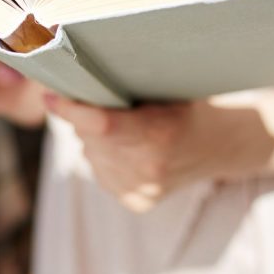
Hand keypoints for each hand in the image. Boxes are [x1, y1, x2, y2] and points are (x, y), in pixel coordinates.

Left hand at [43, 91, 273, 211]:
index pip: (102, 125)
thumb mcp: (168, 84)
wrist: (221, 144)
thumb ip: (127, 79)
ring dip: (93, 138)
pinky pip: (100, 172)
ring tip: (120, 124)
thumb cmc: (189, 103)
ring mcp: (142, 190)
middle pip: (91, 138)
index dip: (72, 110)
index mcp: (160, 133)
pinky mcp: (137, 203)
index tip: (52, 95)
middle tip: (95, 100)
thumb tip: (76, 71)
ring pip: (91, 156)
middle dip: (82, 118)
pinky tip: (125, 146)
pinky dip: (103, 156)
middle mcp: (149, 167)